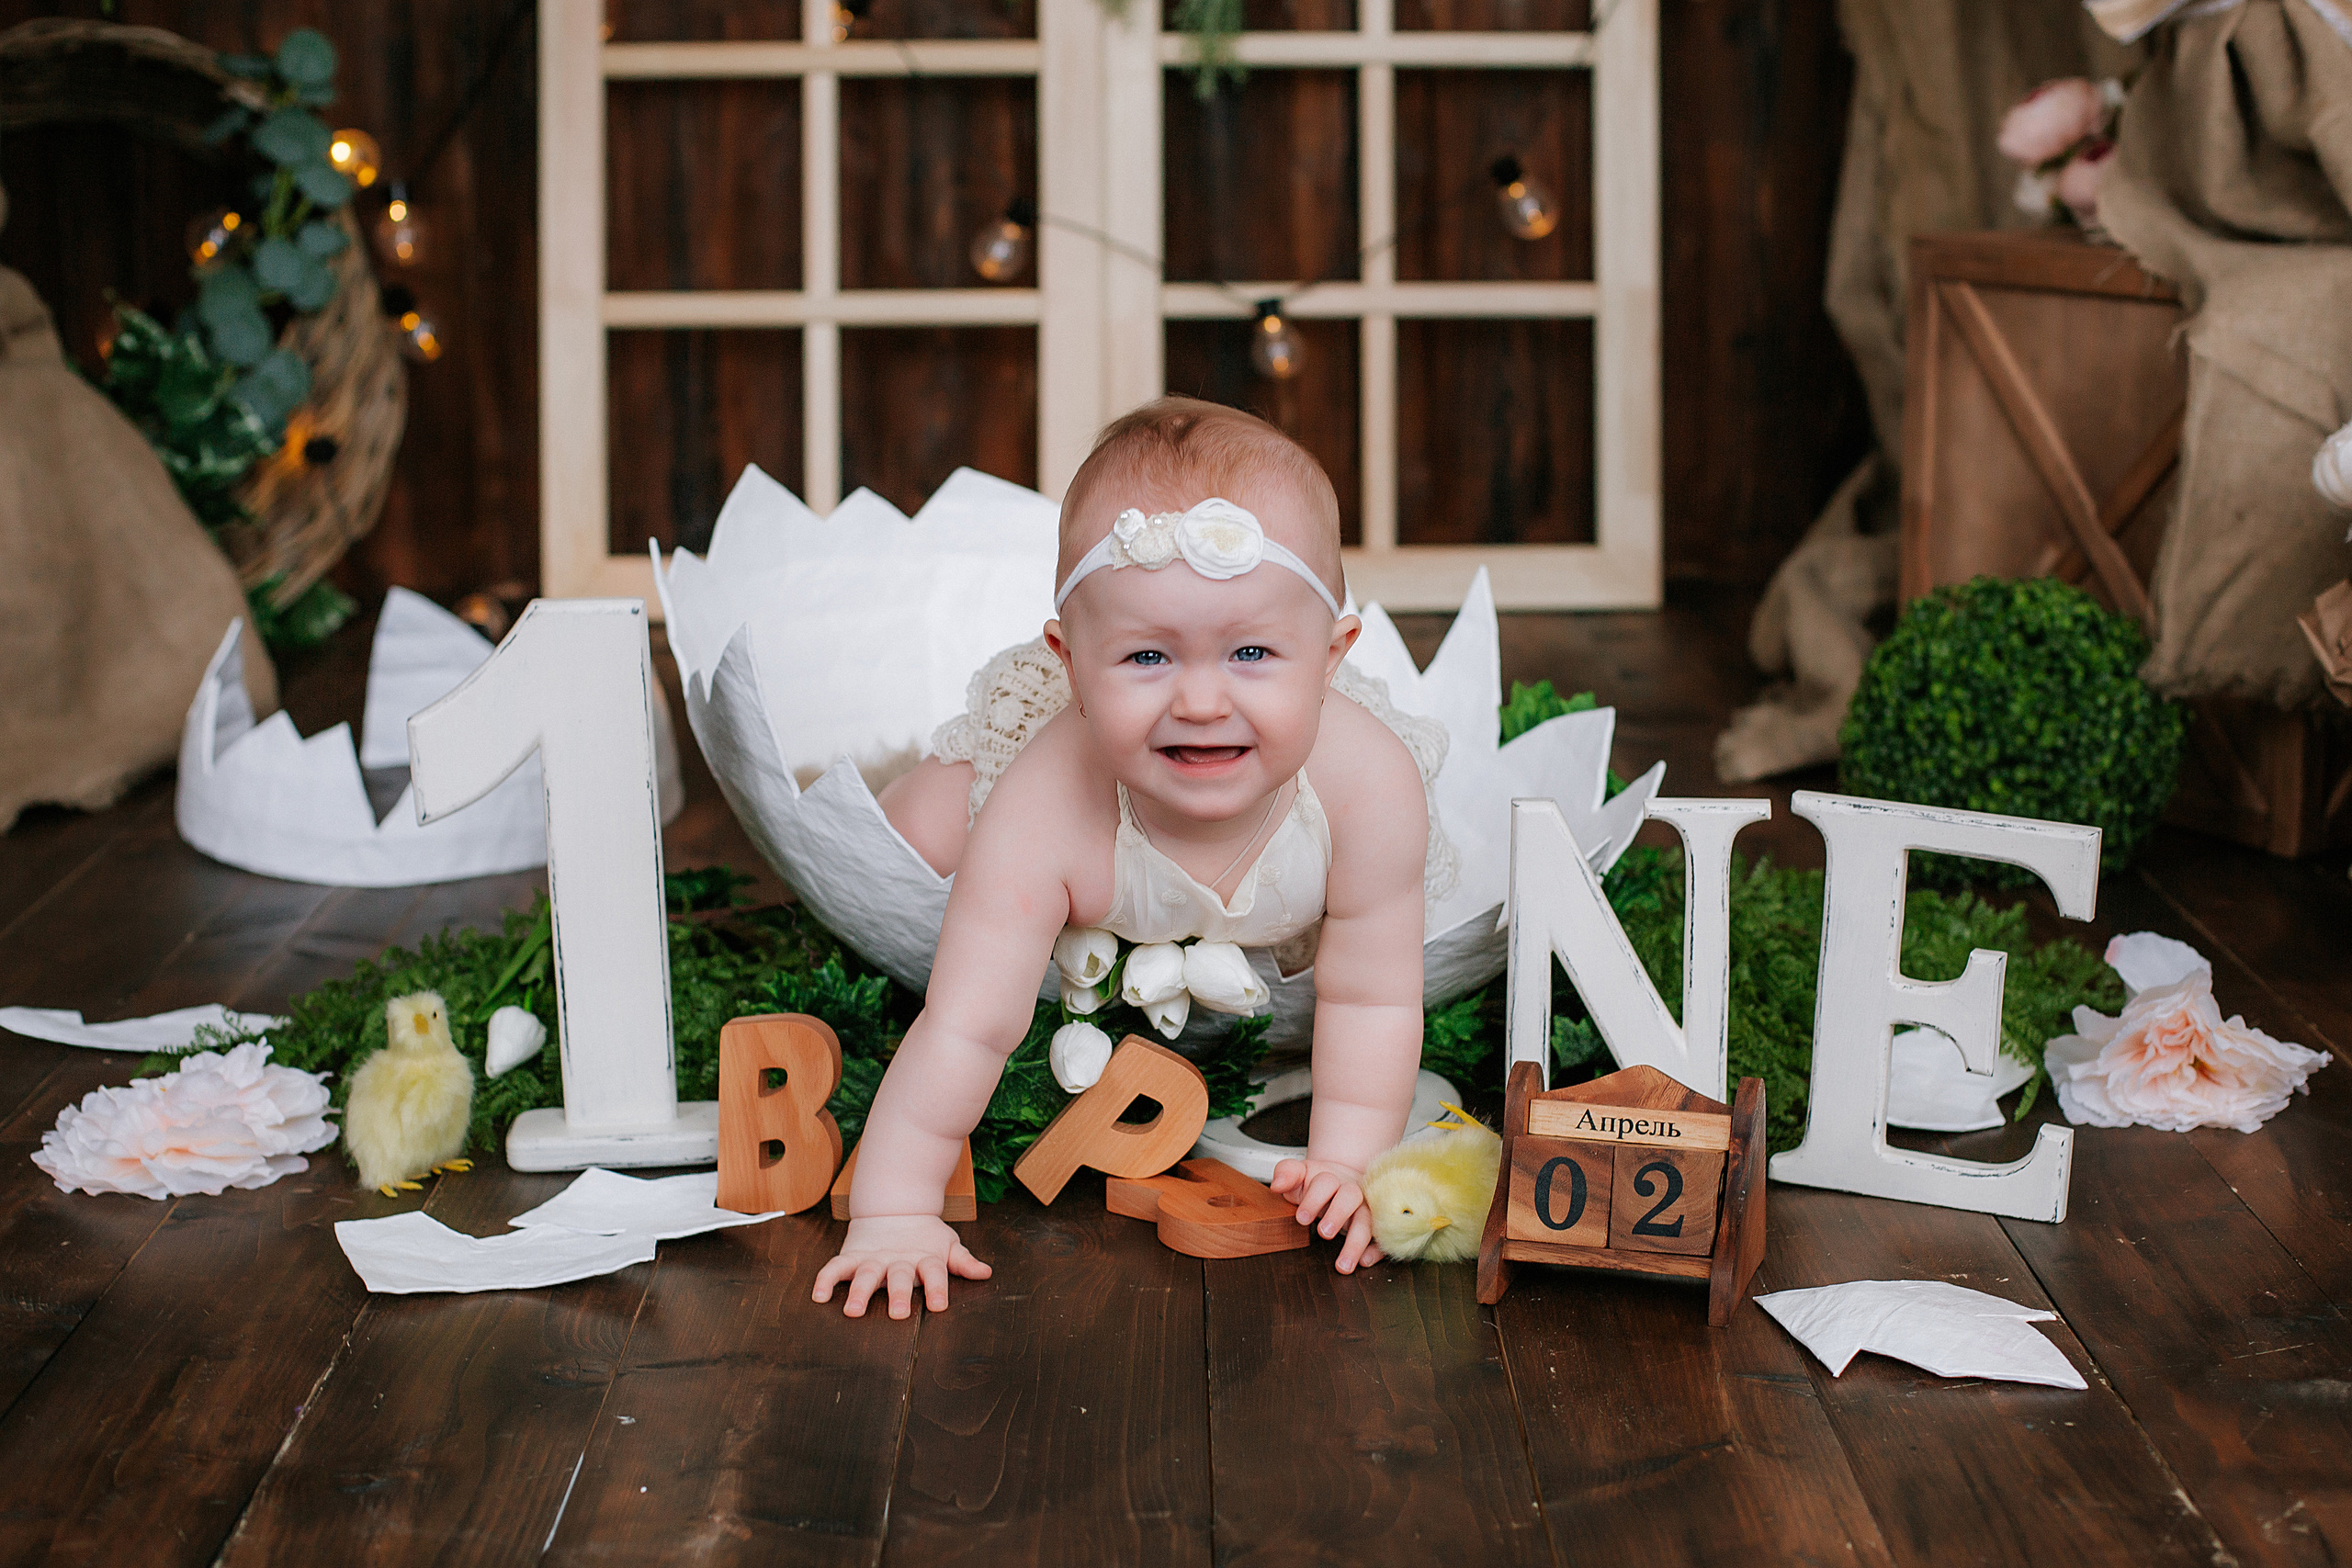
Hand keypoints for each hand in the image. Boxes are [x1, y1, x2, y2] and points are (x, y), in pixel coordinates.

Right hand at [813, 1214, 991, 1317]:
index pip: (934, 1273)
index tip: (938, 1306)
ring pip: (866, 1275)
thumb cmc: (925, 1237)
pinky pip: (835, 1268)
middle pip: (899, 1277)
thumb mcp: (947, 1246)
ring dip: (861, 1293)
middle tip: (897, 1314)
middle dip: (898, 1294)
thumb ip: (963, 1262)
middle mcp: (898, 1260)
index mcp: (925, 1258)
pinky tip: (819, 1296)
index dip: (937, 1288)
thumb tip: (986, 1273)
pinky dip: (826, 1280)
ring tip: (853, 1311)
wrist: (894, 1207)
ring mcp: (874, 1258)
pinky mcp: (852, 1257)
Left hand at [1269, 1157, 1384, 1272]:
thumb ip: (1287, 1174)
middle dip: (1338, 1214)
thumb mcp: (1299, 1174)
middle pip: (1351, 1196)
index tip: (1301, 1218)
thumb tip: (1277, 1184)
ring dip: (1357, 1242)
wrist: (1343, 1179)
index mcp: (1330, 1178)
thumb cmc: (1317, 1181)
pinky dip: (1377, 1249)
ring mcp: (1365, 1207)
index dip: (1313, 1200)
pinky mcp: (1375, 1223)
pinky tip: (1365, 1261)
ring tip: (1343, 1264)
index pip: (1325, 1183)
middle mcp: (1351, 1191)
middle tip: (1324, 1233)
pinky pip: (1381, 1235)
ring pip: (1368, 1220)